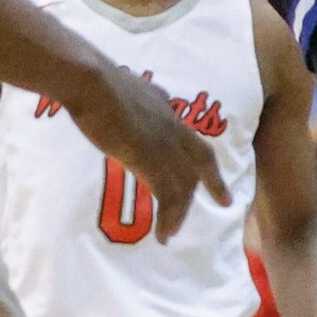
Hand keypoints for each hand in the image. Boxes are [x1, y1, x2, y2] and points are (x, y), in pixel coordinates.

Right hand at [66, 63, 229, 241]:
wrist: (91, 83)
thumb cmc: (98, 81)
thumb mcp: (131, 88)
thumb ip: (145, 98)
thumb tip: (154, 98)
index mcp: (165, 108)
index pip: (192, 137)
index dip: (205, 157)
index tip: (213, 170)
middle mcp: (171, 126)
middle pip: (200, 160)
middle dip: (214, 183)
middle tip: (224, 201)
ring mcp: (163, 143)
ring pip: (185, 183)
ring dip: (181, 211)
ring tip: (172, 232)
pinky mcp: (150, 159)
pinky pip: (167, 196)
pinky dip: (168, 218)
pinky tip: (162, 235)